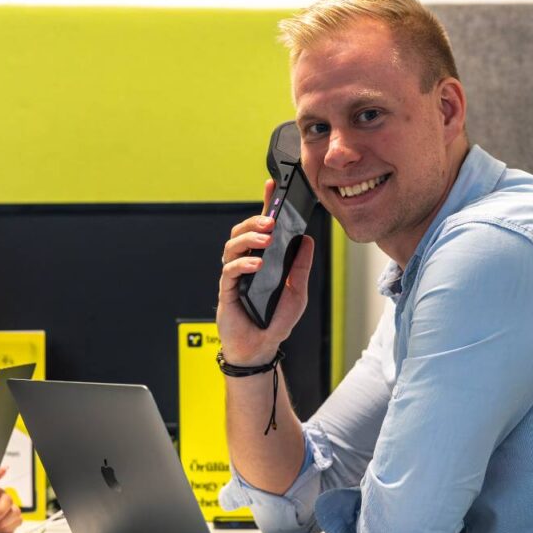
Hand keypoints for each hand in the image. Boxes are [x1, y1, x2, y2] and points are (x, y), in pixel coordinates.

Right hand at [216, 179, 313, 365]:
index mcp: (263, 259)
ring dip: (248, 239)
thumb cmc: (275, 320)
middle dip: (255, 221)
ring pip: (231, 246)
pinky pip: (229, 270)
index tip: (272, 185)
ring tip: (266, 239)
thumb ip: (300, 266)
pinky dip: (242, 263)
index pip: (262, 228)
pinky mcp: (227, 290)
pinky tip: (256, 265)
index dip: (266, 205)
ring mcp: (234, 275)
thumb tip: (306, 240)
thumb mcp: (297, 291)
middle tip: (270, 221)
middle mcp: (246, 263)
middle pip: (241, 232)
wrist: (261, 347)